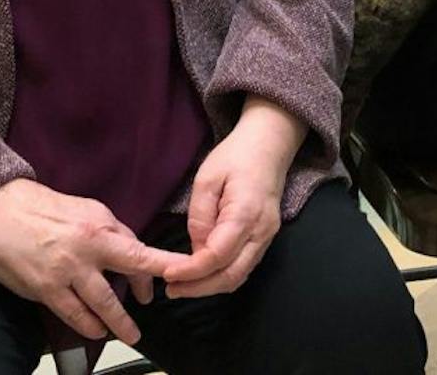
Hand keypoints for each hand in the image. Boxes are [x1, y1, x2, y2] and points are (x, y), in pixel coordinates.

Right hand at [0, 179, 188, 344]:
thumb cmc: (43, 209)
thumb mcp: (86, 209)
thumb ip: (113, 231)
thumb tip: (135, 251)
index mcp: (99, 226)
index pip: (139, 248)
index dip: (164, 263)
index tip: (184, 272)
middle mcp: (87, 249)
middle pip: (127, 273)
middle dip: (145, 292)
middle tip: (151, 306)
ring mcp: (66, 272)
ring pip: (101, 304)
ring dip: (118, 322)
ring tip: (129, 334)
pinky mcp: (46, 290)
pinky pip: (73, 315)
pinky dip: (88, 325)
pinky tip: (96, 329)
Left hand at [162, 97, 305, 298]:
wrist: (268, 145)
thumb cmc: (236, 156)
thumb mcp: (207, 178)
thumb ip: (199, 216)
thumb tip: (195, 249)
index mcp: (245, 214)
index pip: (217, 256)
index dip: (191, 271)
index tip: (167, 275)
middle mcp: (261, 232)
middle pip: (231, 276)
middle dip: (199, 289)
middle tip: (171, 290)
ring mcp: (267, 237)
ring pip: (239, 276)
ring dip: (210, 287)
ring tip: (181, 286)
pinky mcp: (265, 238)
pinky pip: (244, 267)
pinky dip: (222, 277)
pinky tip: (202, 275)